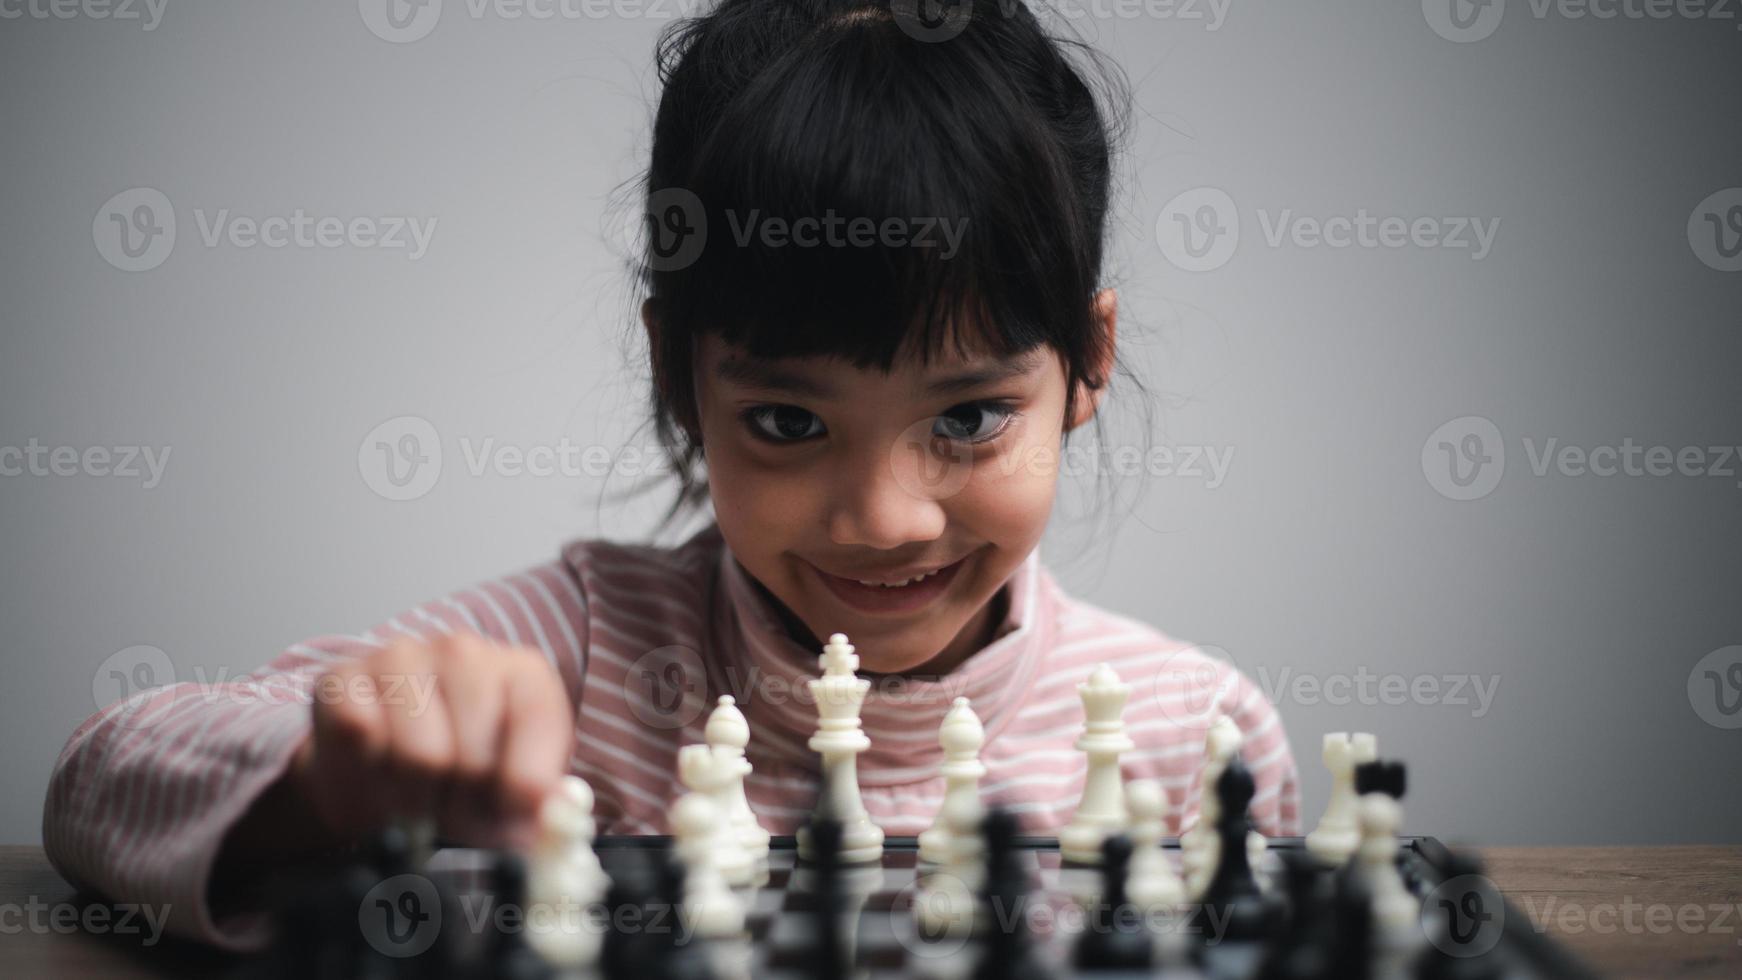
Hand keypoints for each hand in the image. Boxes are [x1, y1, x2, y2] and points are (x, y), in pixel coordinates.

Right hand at [292, 632, 572, 848]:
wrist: (373, 775)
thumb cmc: (456, 778)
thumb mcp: (512, 794)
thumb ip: (542, 804)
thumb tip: (558, 817)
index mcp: (522, 672)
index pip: (537, 719)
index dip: (525, 782)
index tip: (513, 813)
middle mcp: (464, 652)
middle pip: (476, 750)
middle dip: (465, 801)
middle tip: (455, 811)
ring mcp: (400, 657)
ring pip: (420, 753)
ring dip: (416, 796)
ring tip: (419, 796)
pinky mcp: (342, 678)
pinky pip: (362, 737)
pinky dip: (369, 775)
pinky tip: (378, 771)